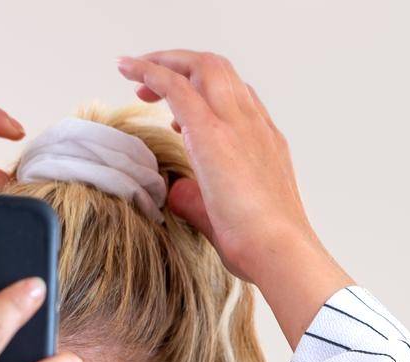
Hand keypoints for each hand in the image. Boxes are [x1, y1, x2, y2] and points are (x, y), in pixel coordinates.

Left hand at [115, 50, 351, 343]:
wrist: (279, 250)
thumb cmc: (260, 245)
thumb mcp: (222, 214)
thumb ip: (196, 198)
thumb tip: (175, 190)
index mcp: (263, 140)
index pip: (236, 97)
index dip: (204, 91)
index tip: (175, 108)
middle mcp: (253, 123)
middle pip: (218, 70)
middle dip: (180, 66)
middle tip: (148, 84)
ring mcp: (237, 123)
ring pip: (202, 68)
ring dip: (165, 63)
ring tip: (135, 73)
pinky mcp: (213, 134)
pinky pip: (178, 87)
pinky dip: (152, 71)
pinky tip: (130, 70)